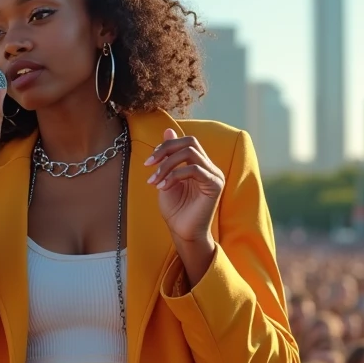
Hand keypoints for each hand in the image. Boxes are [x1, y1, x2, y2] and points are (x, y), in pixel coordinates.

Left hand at [145, 129, 224, 244]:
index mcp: (200, 164)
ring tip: (154, 180)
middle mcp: (209, 167)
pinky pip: (194, 170)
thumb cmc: (175, 209)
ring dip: (167, 165)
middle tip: (148, 165)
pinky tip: (163, 187)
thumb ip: (168, 157)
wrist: (182, 232)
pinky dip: (174, 175)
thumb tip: (168, 130)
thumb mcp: (166, 178)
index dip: (166, 146)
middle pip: (190, 142)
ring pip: (190, 153)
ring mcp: (214, 175)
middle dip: (165, 150)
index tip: (149, 161)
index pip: (186, 142)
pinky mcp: (215, 185)